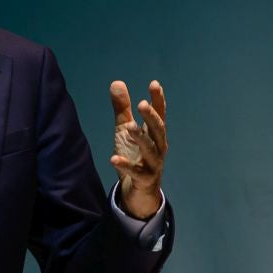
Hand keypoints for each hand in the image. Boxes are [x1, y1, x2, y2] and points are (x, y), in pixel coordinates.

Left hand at [109, 80, 166, 219]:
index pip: (159, 114)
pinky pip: (136, 172)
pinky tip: (113, 159)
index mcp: (155, 134)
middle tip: (142, 104)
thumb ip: (123, 108)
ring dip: (140, 138)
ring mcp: (153, 164)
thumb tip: (116, 82)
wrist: (138, 190)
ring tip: (129, 127)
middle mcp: (158, 148)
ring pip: (150, 150)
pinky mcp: (145, 179)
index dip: (158, 100)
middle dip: (151, 117)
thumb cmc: (134, 156)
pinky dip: (125, 166)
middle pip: (158, 131)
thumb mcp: (125, 130)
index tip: (154, 84)